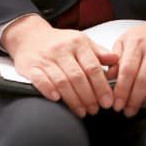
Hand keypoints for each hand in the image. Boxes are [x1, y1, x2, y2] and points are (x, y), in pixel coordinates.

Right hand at [2, 14, 117, 117]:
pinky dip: (49, 90)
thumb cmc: (59, 42)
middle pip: (78, 77)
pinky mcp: (31, 66)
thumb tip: (116, 60)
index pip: (92, 68)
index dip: (102, 87)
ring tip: (81, 110)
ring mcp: (45, 58)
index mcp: (77, 43)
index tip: (107, 101)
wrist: (29, 35)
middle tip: (95, 109)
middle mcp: (61, 50)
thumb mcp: (81, 41)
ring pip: (62, 81)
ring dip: (73, 100)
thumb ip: (99, 52)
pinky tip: (57, 99)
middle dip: (88, 97)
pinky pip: (40, 80)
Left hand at [110, 8, 145, 116]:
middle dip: (134, 99)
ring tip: (141, 106)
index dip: (121, 90)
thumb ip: (115, 57)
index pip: (127, 70)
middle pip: (142, 80)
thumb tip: (108, 77)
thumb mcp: (126, 39)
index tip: (117, 103)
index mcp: (136, 43)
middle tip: (128, 110)